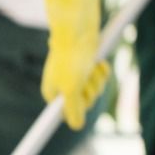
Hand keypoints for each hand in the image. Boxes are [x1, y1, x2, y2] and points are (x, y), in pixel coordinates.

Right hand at [41, 0, 109, 129]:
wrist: (77, 27)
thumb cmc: (71, 56)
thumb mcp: (72, 88)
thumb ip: (73, 109)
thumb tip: (76, 126)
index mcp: (52, 92)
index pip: (65, 114)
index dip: (74, 112)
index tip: (71, 120)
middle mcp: (62, 86)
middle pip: (85, 103)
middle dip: (92, 90)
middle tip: (87, 76)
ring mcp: (75, 75)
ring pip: (94, 90)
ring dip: (98, 79)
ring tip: (92, 65)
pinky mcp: (86, 66)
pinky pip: (99, 78)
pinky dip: (102, 71)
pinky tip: (98, 61)